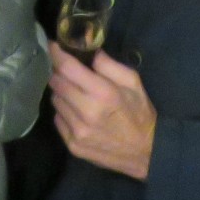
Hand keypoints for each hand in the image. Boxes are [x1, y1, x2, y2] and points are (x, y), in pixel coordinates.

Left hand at [49, 44, 156, 181]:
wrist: (146, 153)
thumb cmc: (140, 114)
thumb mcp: (133, 83)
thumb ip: (110, 65)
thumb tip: (89, 53)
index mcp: (103, 93)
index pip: (67, 68)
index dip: (56, 54)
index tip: (53, 46)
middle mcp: (86, 112)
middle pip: (56, 83)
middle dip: (59, 73)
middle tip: (66, 70)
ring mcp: (77, 131)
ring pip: (55, 101)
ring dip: (61, 92)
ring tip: (75, 92)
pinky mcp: (73, 145)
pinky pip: (58, 119)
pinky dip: (64, 111)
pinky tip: (77, 111)